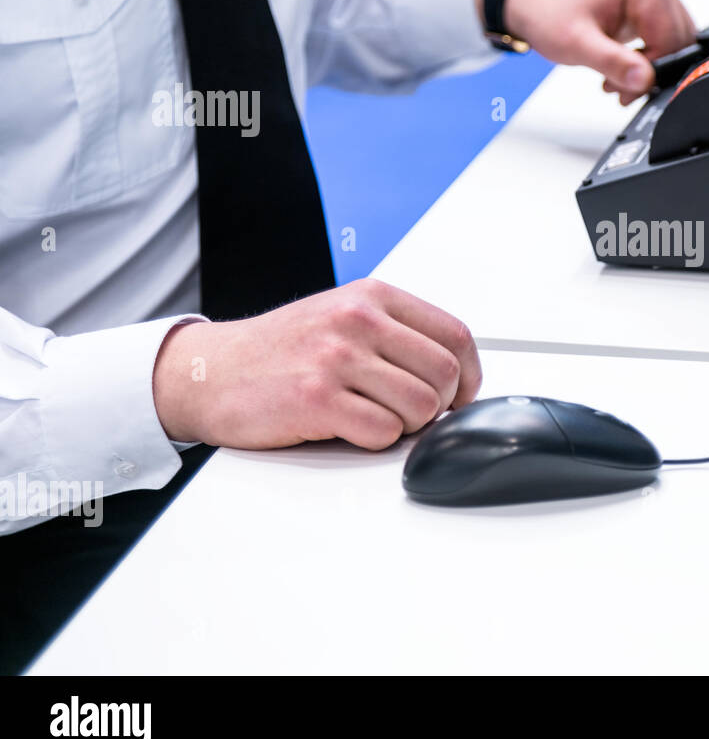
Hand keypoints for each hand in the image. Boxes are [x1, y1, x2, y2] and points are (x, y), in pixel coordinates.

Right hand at [152, 279, 481, 449]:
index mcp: (373, 296)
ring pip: (421, 407)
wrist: (210, 371)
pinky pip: (384, 433)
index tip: (459, 396)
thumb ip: (399, 334)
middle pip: (446, 375)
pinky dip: (376, 441)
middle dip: (438, 406)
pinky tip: (350, 428)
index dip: (469, 376)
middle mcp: (358, 320)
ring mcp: (337, 358)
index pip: (456, 336)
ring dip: (406, 426)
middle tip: (411, 414)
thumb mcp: (344, 316)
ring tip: (373, 417)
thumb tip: (459, 374)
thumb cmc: (283, 350)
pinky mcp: (317, 399)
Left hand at [478, 0, 696, 103]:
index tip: (624, 89)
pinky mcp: (649, 3)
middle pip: (678, 42)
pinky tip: (620, 66)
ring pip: (673, 43)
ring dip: (648, 68)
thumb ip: (614, 64)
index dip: (652, 73)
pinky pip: (663, 38)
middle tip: (617, 88)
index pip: (672, 42)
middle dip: (650, 72)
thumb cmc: (547, 10)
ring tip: (614, 78)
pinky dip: (646, 58)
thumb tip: (646, 81)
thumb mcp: (578, 44)